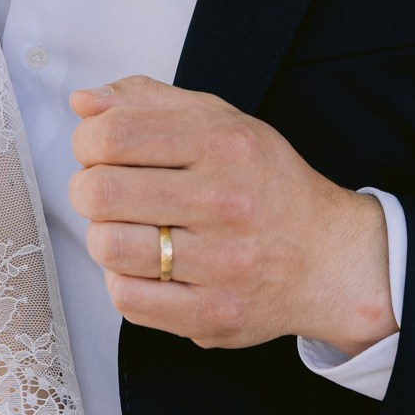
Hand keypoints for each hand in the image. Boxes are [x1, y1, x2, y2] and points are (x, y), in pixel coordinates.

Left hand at [67, 76, 395, 354]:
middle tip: (104, 194)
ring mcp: (222, 262)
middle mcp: (225, 201)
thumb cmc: (265, 186)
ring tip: (129, 232)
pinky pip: (127, 298)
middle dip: (87, 191)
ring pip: (108, 247)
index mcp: (223, 144)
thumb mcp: (220, 122)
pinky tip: (146, 269)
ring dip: (104, 237)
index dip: (87, 143)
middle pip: (100, 192)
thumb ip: (147, 101)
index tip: (96, 152)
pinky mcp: (214, 312)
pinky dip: (122, 281)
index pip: (114, 136)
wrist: (330, 258)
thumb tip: (84, 102)